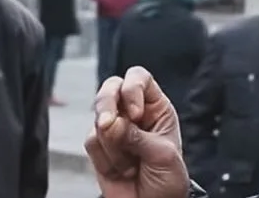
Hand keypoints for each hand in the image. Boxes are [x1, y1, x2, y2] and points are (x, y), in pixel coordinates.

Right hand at [85, 67, 188, 197]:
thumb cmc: (168, 179)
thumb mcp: (162, 155)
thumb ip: (135, 136)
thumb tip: (108, 123)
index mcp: (156, 107)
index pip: (139, 79)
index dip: (132, 89)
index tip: (136, 114)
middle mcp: (134, 113)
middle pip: (110, 88)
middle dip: (107, 106)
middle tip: (109, 125)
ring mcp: (115, 129)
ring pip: (98, 120)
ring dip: (112, 145)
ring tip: (131, 164)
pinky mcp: (99, 148)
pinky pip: (91, 142)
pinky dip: (104, 158)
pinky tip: (120, 170)